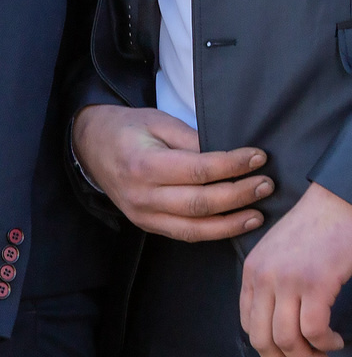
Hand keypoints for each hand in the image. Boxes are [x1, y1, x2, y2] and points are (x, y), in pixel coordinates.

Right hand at [71, 104, 270, 241]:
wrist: (91, 148)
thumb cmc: (128, 130)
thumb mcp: (159, 122)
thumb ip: (192, 139)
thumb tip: (228, 156)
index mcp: (144, 165)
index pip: (198, 170)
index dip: (232, 166)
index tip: (259, 157)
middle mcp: (141, 196)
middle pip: (199, 204)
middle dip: (238, 196)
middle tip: (266, 186)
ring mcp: (142, 215)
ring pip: (192, 228)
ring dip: (229, 224)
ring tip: (258, 214)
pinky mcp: (146, 224)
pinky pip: (184, 234)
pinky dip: (212, 232)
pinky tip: (235, 224)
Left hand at [240, 182, 351, 356]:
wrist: (340, 199)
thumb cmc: (317, 227)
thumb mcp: (279, 252)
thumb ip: (271, 282)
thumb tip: (278, 319)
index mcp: (252, 273)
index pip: (248, 325)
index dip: (266, 349)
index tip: (285, 356)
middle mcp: (264, 280)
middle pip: (261, 340)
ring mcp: (288, 282)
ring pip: (285, 340)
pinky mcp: (316, 283)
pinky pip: (312, 330)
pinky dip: (323, 343)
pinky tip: (333, 342)